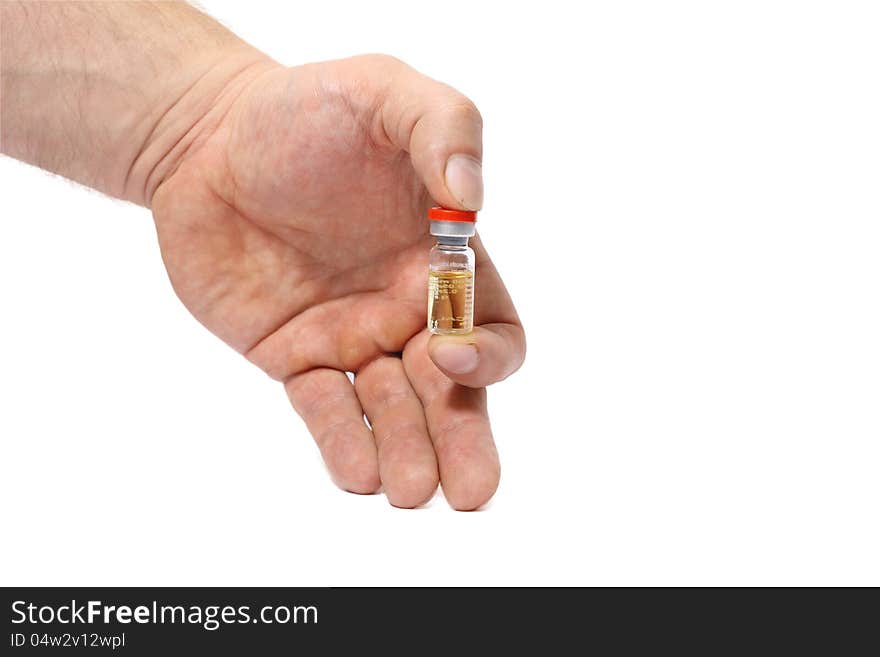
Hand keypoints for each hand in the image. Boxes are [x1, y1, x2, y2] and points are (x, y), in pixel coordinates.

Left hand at [150, 54, 525, 509]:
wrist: (210, 140)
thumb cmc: (305, 111)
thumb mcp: (385, 91)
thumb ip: (444, 125)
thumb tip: (470, 194)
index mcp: (444, 261)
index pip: (491, 328)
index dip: (484, 355)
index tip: (442, 349)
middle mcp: (404, 309)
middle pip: (451, 392)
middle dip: (465, 442)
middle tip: (471, 493)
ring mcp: (350, 337)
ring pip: (391, 413)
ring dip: (406, 453)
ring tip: (409, 491)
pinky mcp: (294, 355)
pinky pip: (324, 408)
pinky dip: (341, 443)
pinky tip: (356, 475)